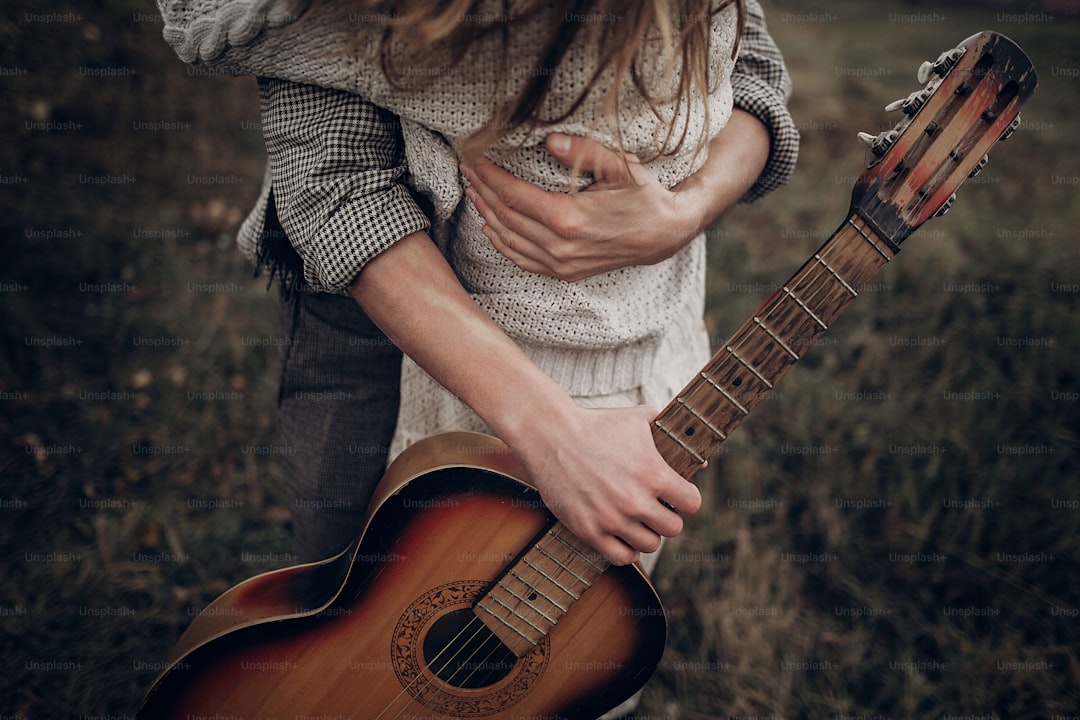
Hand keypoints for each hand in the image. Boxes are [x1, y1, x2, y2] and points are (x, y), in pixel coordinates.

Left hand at [462, 110, 771, 281]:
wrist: (665, 234)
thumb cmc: (644, 196)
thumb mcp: (621, 165)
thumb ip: (583, 151)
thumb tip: (548, 139)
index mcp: (569, 218)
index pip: (513, 194)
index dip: (489, 174)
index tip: (474, 156)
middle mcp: (560, 246)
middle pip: (505, 216)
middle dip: (482, 190)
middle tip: (467, 168)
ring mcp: (561, 263)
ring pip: (508, 239)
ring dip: (487, 214)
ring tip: (474, 191)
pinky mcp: (564, 273)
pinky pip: (522, 260)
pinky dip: (502, 244)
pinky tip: (491, 227)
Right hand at [505, 402, 702, 566]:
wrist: (551, 436)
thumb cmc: (597, 425)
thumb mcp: (639, 418)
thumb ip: (671, 434)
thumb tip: (700, 460)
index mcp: (654, 474)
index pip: (692, 503)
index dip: (686, 498)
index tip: (676, 495)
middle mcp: (636, 501)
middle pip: (673, 528)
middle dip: (666, 516)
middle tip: (654, 507)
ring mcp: (612, 519)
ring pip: (650, 545)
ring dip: (646, 533)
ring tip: (636, 520)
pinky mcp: (589, 531)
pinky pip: (621, 557)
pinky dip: (626, 549)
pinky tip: (621, 535)